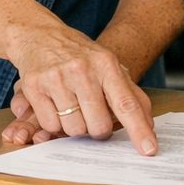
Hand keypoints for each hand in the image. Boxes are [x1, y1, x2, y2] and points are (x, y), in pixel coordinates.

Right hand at [6, 24, 157, 153]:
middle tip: (92, 116)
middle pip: (98, 125)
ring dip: (74, 126)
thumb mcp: (109, 65)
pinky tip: (54, 104)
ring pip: (73, 129)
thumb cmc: (80, 56)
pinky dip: (54, 122)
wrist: (40, 34)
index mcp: (106, 64)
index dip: (139, 129)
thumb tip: (149, 125)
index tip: (149, 150)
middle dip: (98, 130)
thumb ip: (131, 94)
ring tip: (71, 106)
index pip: (126, 103)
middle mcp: (82, 69)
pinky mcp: (34, 86)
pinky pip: (50, 125)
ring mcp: (57, 77)